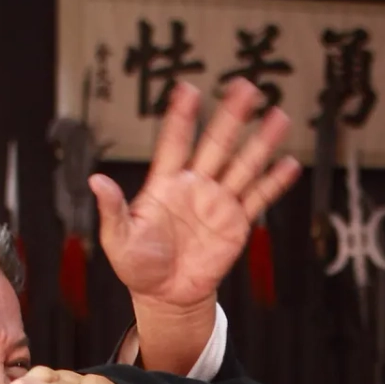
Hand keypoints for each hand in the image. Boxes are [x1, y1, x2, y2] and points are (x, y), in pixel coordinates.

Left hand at [91, 79, 299, 313]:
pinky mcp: (235, 223)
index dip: (182, 117)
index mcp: (165, 184)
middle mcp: (195, 187)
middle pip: (216, 145)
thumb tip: (96, 182)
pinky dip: (273, 182)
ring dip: (261, 142)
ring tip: (278, 117)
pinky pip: (257, 199)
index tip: (188, 90)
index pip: (175, 143)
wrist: (166, 296)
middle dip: (231, 116)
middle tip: (245, 88)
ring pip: (243, 165)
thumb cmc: (138, 267)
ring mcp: (218, 203)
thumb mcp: (117, 239)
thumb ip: (112, 210)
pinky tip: (288, 164)